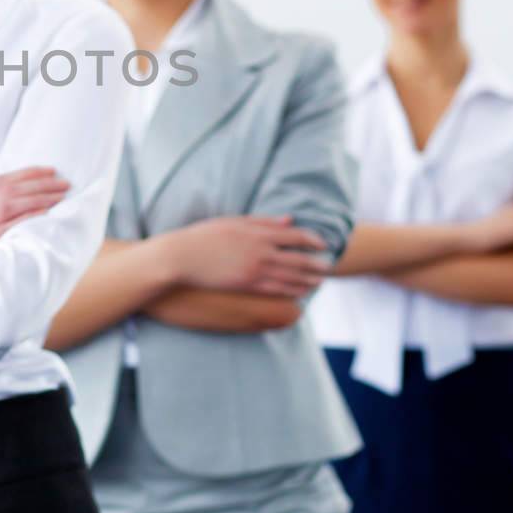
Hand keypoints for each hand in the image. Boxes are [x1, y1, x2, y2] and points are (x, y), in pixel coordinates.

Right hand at [0, 166, 70, 245]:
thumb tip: (14, 207)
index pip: (0, 182)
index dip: (27, 174)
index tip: (49, 171)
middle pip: (9, 189)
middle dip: (39, 183)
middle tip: (64, 182)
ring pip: (10, 203)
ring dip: (39, 196)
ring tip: (61, 195)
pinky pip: (8, 226)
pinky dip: (27, 216)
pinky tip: (46, 213)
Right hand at [156, 216, 330, 297]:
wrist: (182, 257)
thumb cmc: (204, 236)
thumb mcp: (234, 222)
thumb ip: (263, 222)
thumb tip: (290, 220)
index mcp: (258, 232)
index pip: (295, 236)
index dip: (313, 241)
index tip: (323, 245)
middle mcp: (261, 251)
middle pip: (299, 259)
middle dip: (317, 263)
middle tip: (329, 267)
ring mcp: (255, 270)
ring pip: (291, 277)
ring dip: (309, 279)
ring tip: (321, 281)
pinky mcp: (247, 285)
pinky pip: (276, 290)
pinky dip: (292, 291)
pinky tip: (301, 293)